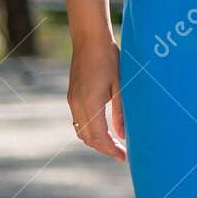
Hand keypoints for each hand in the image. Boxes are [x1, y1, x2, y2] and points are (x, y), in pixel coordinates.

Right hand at [67, 39, 126, 161]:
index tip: (124, 156)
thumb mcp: (120, 85)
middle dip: (104, 148)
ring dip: (96, 141)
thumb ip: (120, 111)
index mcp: (90, 103)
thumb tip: (123, 135)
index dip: (111, 149)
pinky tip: (103, 130)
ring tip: (114, 145)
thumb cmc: (109, 59)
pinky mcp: (72, 96)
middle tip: (122, 153)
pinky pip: (79, 121)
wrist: (89, 40)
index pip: (99, 136)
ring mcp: (72, 100)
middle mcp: (77, 104)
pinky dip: (90, 130)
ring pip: (81, 131)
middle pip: (88, 137)